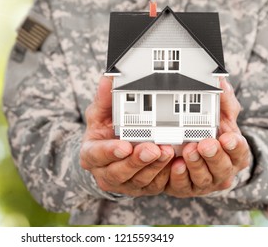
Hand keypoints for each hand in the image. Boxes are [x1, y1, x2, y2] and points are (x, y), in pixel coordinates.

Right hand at [80, 76, 174, 196]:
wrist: (110, 154)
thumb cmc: (104, 132)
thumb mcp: (99, 114)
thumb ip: (104, 99)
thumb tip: (108, 80)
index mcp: (91, 154)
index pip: (97, 155)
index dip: (110, 152)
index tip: (124, 146)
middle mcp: (105, 173)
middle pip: (119, 171)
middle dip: (138, 161)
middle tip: (153, 148)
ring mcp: (124, 183)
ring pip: (139, 180)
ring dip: (155, 167)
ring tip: (168, 152)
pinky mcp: (141, 187)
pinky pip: (154, 185)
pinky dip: (165, 175)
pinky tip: (175, 163)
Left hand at [164, 77, 250, 196]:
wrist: (186, 149)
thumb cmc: (209, 133)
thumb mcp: (219, 115)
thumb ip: (222, 99)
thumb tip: (220, 79)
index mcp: (234, 154)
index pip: (239, 152)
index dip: (234, 146)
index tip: (227, 137)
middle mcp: (222, 171)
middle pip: (222, 168)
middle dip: (214, 156)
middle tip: (205, 143)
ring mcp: (205, 181)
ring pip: (204, 179)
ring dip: (196, 165)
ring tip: (188, 151)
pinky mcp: (186, 188)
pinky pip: (183, 186)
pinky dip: (179, 177)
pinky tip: (175, 166)